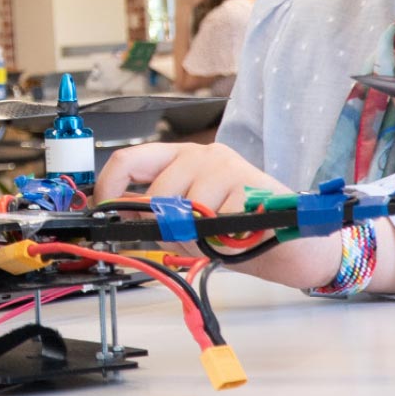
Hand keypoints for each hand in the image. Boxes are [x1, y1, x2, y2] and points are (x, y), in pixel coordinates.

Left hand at [95, 138, 394, 294]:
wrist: (291, 239)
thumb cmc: (236, 228)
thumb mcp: (188, 223)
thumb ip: (156, 218)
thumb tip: (119, 221)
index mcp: (180, 158)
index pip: (128, 161)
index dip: (108, 188)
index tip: (103, 213)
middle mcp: (202, 154)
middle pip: (157, 194)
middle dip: (166, 229)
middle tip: (189, 241)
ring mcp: (227, 166)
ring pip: (186, 212)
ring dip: (197, 239)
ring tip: (219, 238)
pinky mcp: (250, 185)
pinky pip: (217, 223)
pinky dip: (223, 241)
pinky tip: (238, 235)